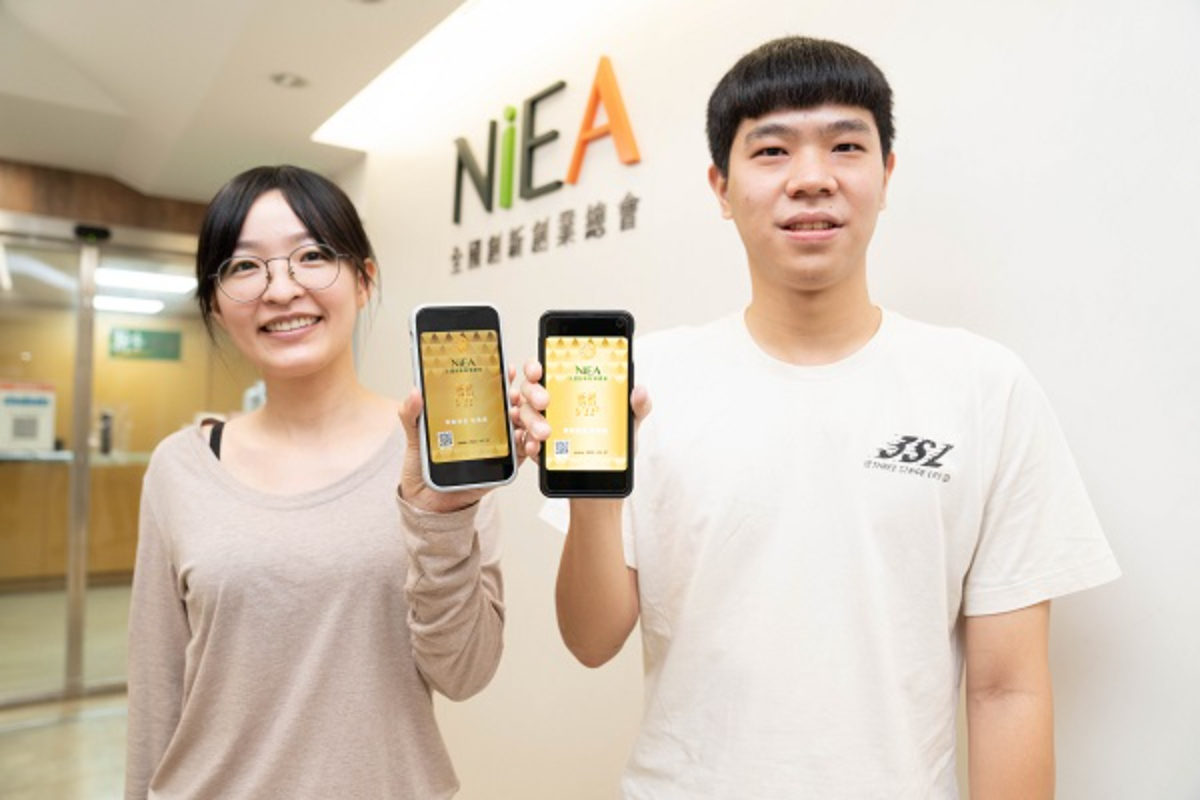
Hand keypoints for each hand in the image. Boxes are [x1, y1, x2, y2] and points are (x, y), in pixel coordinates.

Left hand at [397, 366, 522, 513]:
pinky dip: (529, 446)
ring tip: (532, 422)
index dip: (506, 375)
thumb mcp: (415, 436)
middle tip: (534, 396)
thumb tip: (414, 392)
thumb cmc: (425, 465)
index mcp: (473, 409)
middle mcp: (491, 422)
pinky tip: (528, 443)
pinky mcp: (504, 465)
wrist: (427, 500)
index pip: (495, 386)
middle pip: (518, 402)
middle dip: (531, 395)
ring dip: (534, 421)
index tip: (512, 368)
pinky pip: (524, 453)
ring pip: (526, 425)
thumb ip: (412, 414)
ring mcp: (501, 443)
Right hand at [515, 358, 650, 461]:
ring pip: (525, 414)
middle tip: (545, 401)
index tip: (538, 369)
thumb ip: (639, 404)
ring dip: (532, 420)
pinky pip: (525, 441)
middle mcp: (552, 402)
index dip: (535, 365)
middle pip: (530, 389)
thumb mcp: (630, 419)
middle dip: (533, 392)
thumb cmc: (616, 440)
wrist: (609, 473)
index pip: (545, 369)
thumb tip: (639, 390)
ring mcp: (542, 423)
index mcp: (570, 388)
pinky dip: (528, 443)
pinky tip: (537, 446)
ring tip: (546, 432)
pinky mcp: (539, 446)